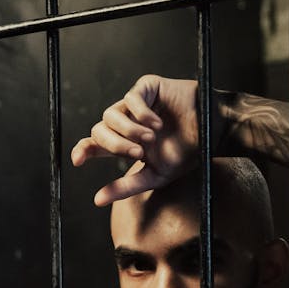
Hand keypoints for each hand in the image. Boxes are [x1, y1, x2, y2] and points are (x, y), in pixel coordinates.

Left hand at [70, 75, 201, 205]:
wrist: (211, 133)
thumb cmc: (185, 154)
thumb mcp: (154, 175)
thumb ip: (126, 187)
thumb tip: (97, 200)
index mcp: (124, 143)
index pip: (94, 145)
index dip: (82, 150)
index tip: (77, 161)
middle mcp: (125, 122)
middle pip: (99, 130)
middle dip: (114, 145)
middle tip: (137, 153)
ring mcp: (134, 104)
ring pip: (110, 114)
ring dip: (128, 130)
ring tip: (150, 139)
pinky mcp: (146, 87)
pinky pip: (130, 98)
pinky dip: (140, 113)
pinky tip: (156, 124)